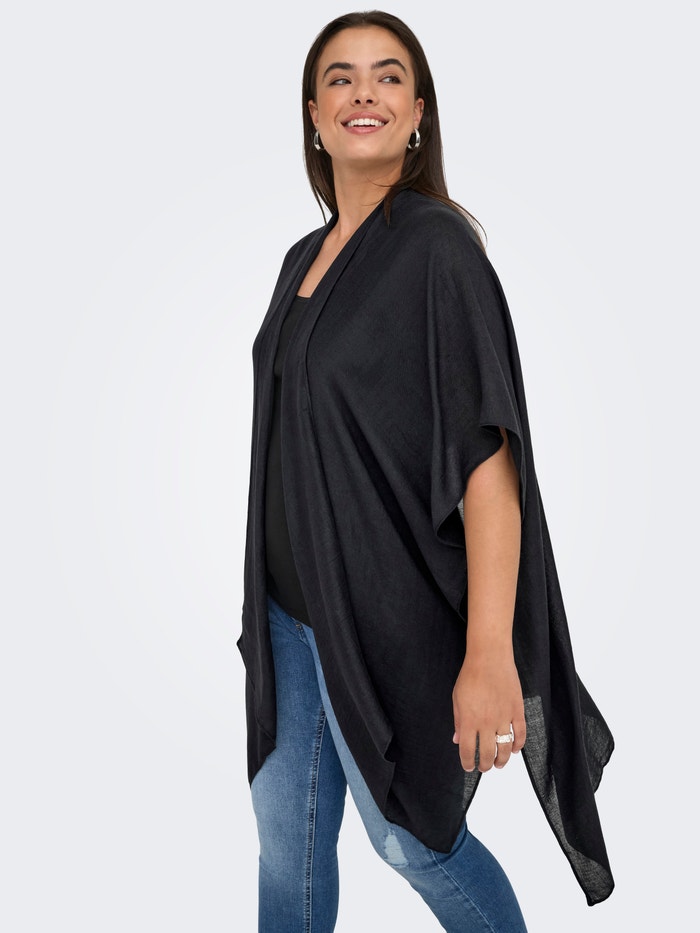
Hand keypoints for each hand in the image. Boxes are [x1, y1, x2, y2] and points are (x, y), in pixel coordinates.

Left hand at [452, 653, 525, 771]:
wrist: (489, 658)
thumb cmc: (470, 676)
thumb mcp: (457, 699)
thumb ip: (458, 722)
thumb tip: (457, 740)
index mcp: (469, 720)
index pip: (468, 750)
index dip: (467, 762)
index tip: (468, 767)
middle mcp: (487, 723)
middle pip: (487, 753)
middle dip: (485, 765)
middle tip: (484, 767)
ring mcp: (504, 718)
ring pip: (505, 748)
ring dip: (502, 760)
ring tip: (499, 764)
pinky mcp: (517, 710)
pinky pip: (520, 733)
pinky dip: (518, 745)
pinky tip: (515, 750)